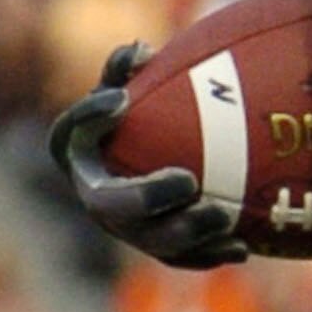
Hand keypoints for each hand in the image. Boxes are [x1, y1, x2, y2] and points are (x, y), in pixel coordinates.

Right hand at [46, 41, 245, 267]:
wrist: (159, 159)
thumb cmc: (144, 111)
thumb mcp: (133, 85)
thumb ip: (128, 67)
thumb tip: (140, 52)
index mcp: (78, 151)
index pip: (69, 133)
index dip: (89, 117)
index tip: (123, 99)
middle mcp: (95, 196)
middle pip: (111, 205)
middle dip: (148, 197)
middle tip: (188, 180)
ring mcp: (126, 229)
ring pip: (151, 241)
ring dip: (188, 232)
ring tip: (223, 215)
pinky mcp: (158, 249)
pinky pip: (183, 259)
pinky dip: (212, 254)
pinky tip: (242, 247)